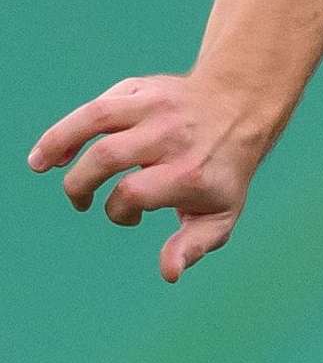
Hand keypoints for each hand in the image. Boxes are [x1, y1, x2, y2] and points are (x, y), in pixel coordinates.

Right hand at [28, 74, 273, 281]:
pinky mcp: (143, 88)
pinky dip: (69, 127)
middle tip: (82, 201)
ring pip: (95, 119)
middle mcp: (171, 135)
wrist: (242, 109)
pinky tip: (53, 152)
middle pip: (107, 156)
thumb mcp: (220, 213)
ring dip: (58, 144)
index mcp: (190, 170)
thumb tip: (168, 274)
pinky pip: (99, 104)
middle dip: (81, 185)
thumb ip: (193, 245)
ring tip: (40, 167)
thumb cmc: (222, 172)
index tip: (129, 218)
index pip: (133, 192)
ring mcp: (157, 107)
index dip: (118, 212)